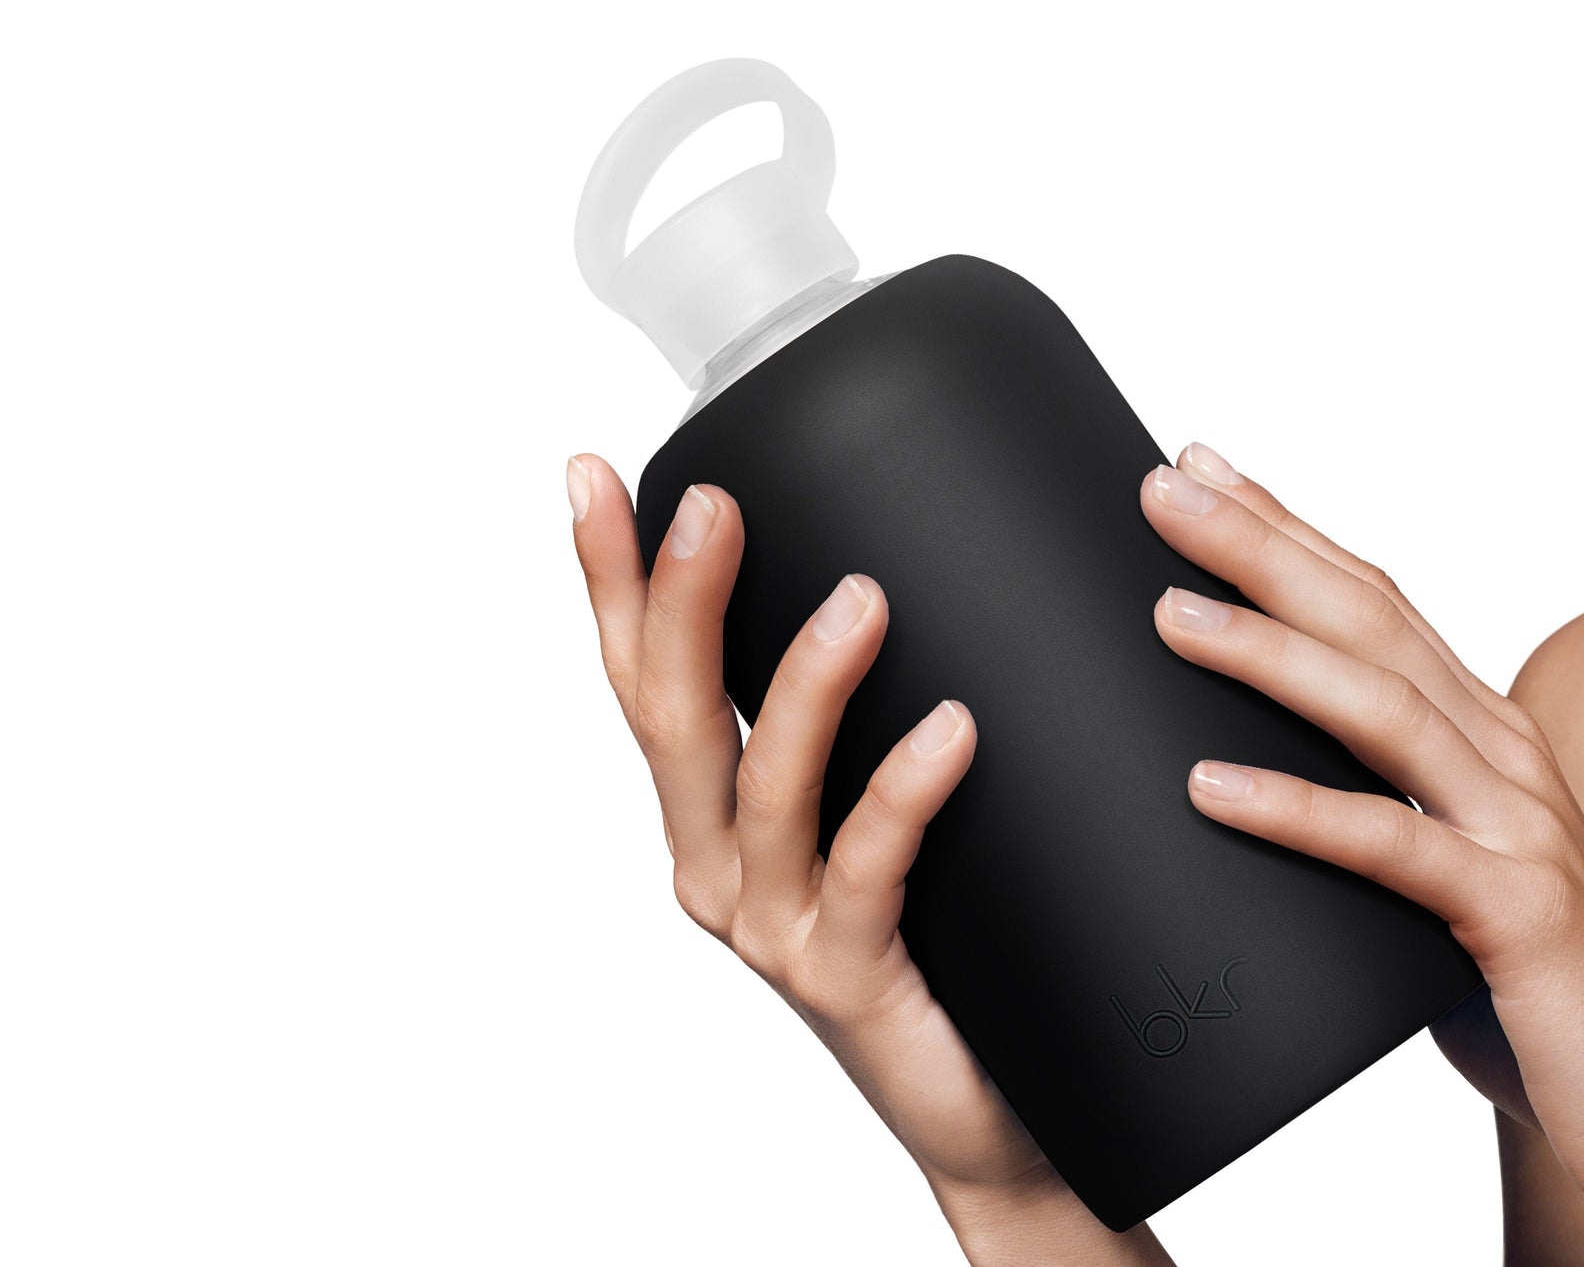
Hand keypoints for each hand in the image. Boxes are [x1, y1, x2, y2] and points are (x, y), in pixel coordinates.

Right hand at [567, 455, 1170, 1265]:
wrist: (986, 1109)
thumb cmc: (941, 945)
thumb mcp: (882, 813)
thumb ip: (865, 719)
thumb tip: (903, 568)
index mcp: (714, 817)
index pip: (648, 679)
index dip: (614, 580)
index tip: (596, 475)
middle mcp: (720, 867)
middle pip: (676, 719)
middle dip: (681, 603)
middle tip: (711, 503)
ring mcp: (775, 925)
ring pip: (765, 787)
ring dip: (804, 685)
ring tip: (859, 598)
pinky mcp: (847, 975)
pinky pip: (869, 868)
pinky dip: (903, 792)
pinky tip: (949, 730)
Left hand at [1140, 443, 1583, 1264]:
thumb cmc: (1537, 989)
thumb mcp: (1443, 875)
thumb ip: (1374, 818)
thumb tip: (1242, 787)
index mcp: (1482, 734)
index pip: (1373, 602)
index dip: (1287, 531)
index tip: (1201, 474)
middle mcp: (1503, 757)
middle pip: (1369, 620)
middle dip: (1263, 548)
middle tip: (1165, 490)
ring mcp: (1516, 828)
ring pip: (1380, 709)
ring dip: (1270, 652)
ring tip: (1170, 613)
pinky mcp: (1515, 913)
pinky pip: (1392, 849)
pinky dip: (1298, 813)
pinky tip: (1213, 789)